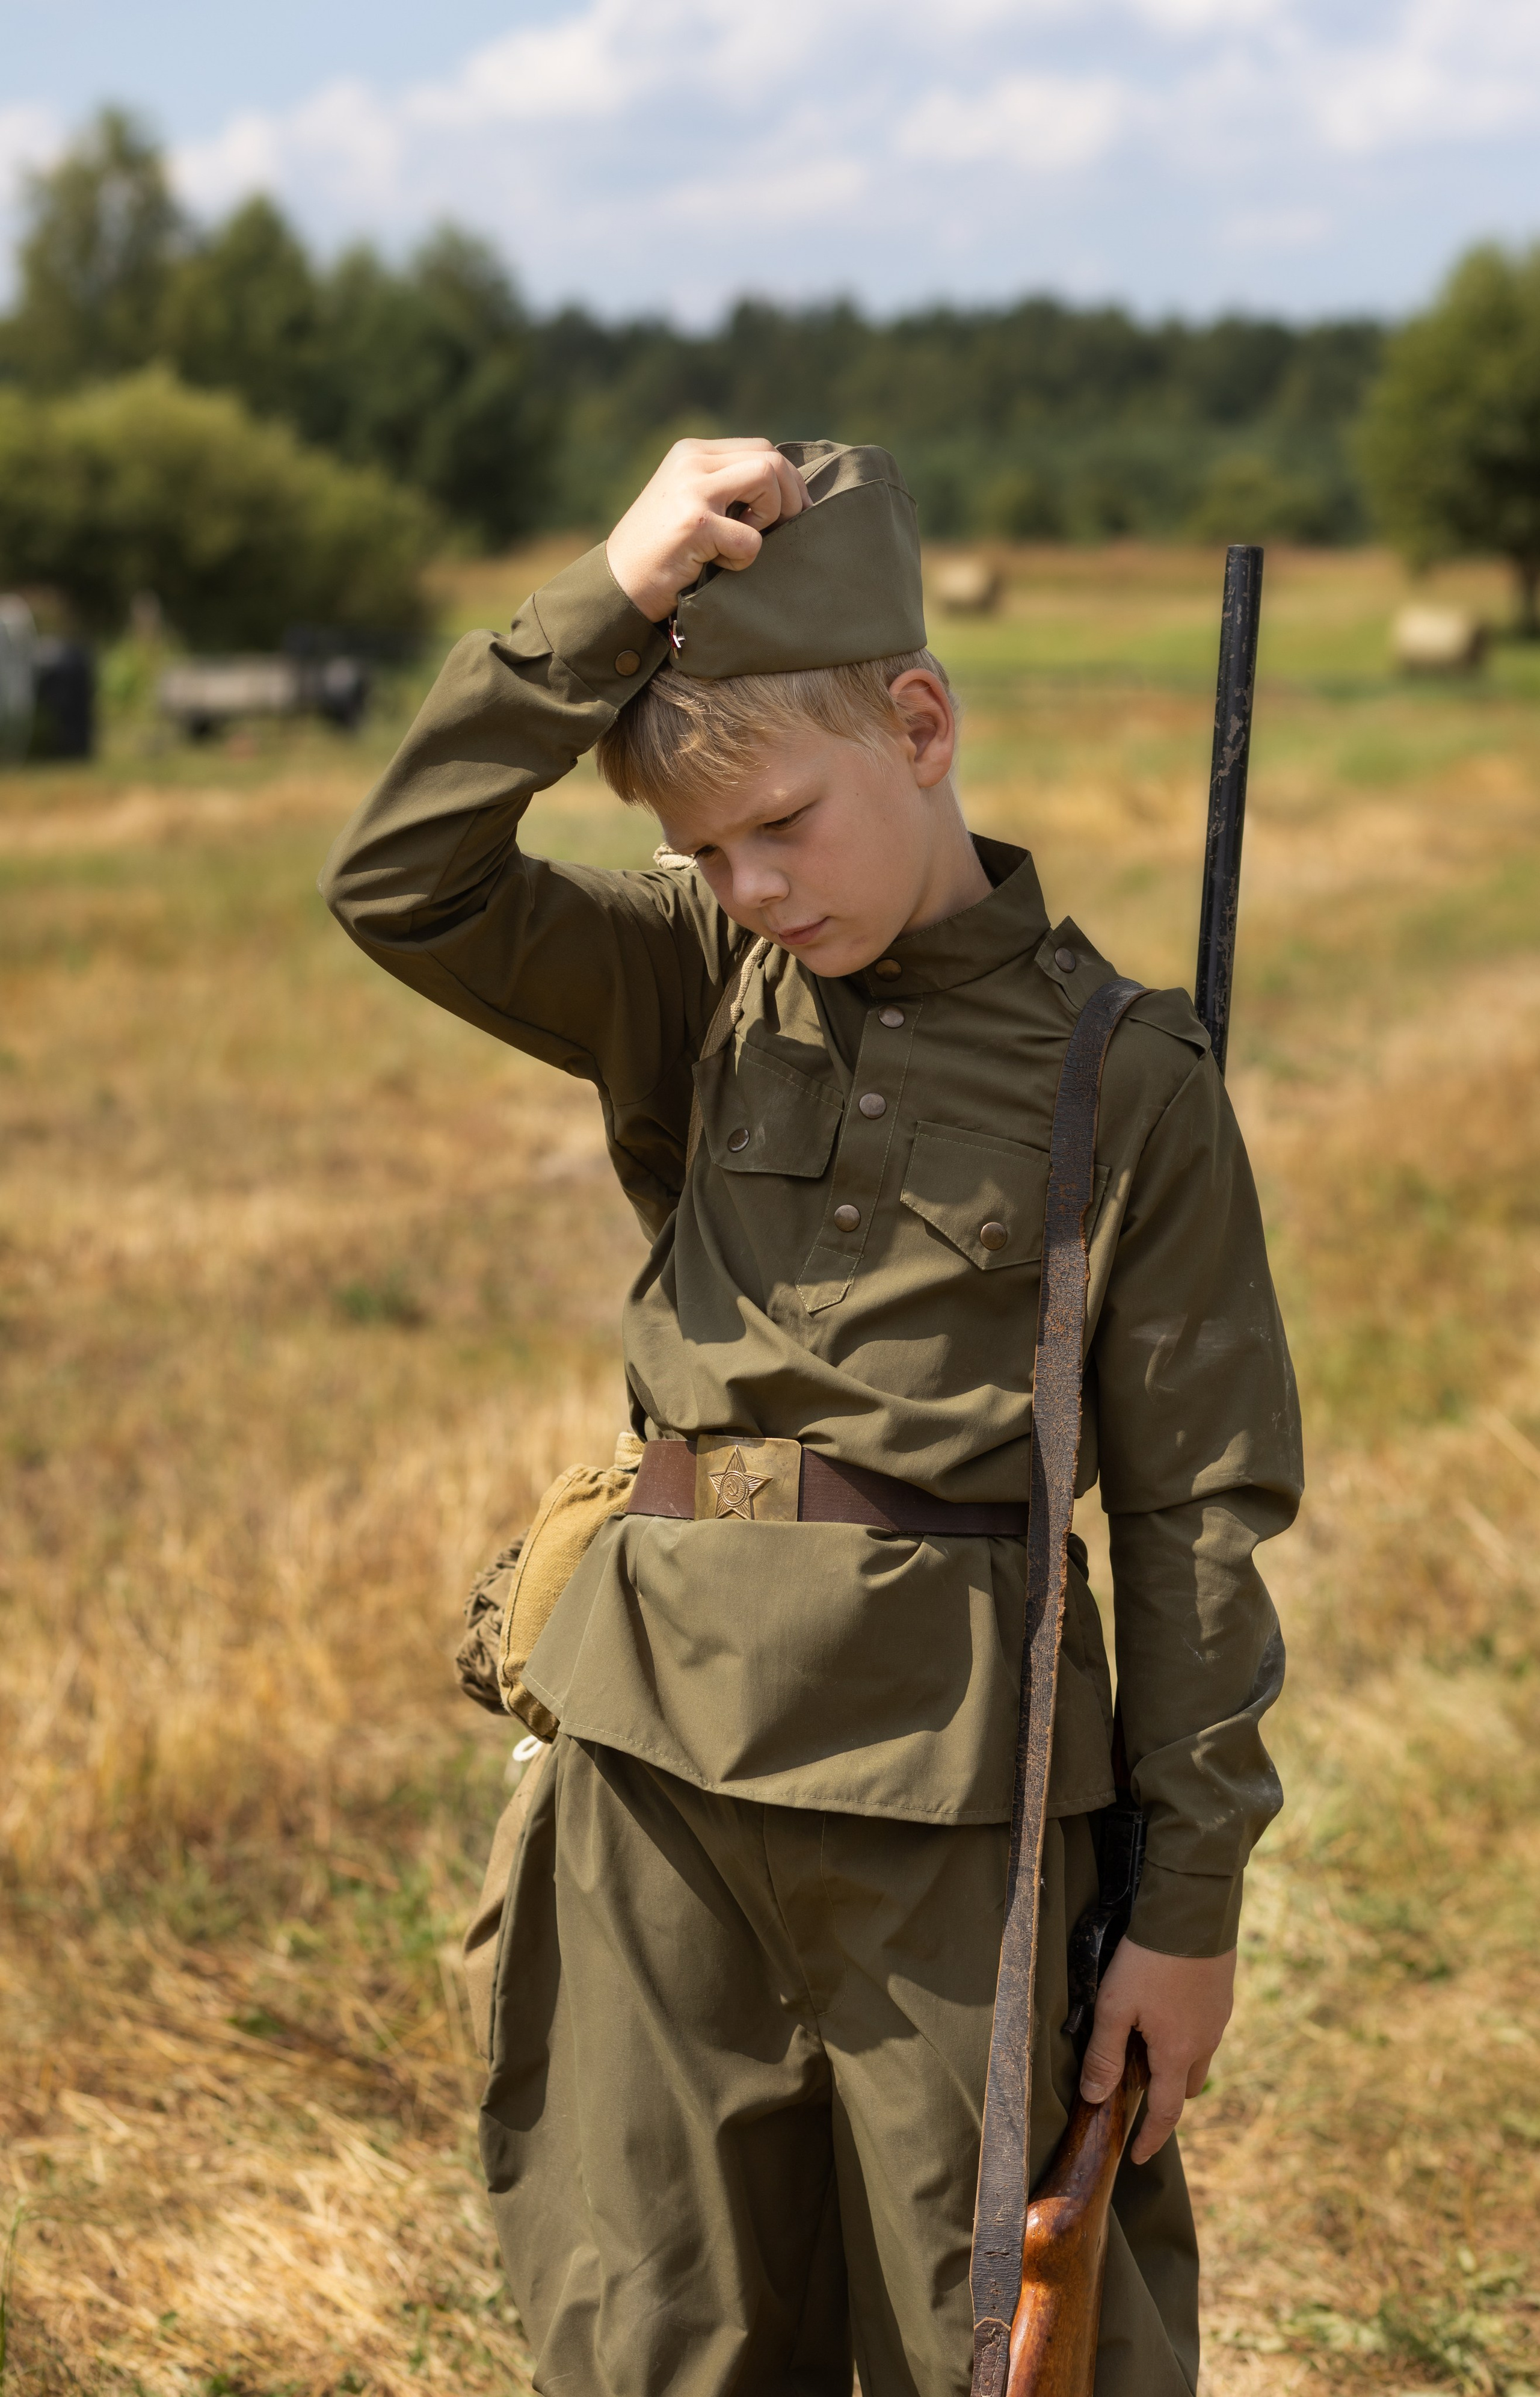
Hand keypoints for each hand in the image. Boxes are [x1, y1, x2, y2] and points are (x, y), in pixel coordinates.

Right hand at [605, 437, 808, 621]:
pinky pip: (751, 538)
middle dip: (790, 499)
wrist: (618, 586)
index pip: (762, 448)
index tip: (791, 514)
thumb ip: (726, 487)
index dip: (788, 482)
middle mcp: (692, 461)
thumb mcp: (691, 503)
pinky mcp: (695, 523)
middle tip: (782, 531)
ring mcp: (692, 489)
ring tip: (743, 543)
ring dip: (770, 519)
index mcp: (693, 453)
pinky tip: (718, 566)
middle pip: (771, 459)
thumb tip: (789, 492)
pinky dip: (745, 559)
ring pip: (767, 479)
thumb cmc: (661, 553)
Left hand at [1078, 1939, 1234, 2163]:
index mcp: (1177, 2054)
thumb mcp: (1114, 2006)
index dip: (1151, 2139)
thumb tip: (1094, 2098)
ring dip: (1176, 2061)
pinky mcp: (1223, 1996)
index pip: (1166, 2113)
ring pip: (1198, 2057)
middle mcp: (1205, 2043)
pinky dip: (1186, 2033)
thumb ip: (1104, 2054)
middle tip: (1137, 2085)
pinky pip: (1205, 2029)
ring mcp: (1219, 2019)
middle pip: (1185, 2087)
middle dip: (1164, 2096)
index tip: (1137, 2155)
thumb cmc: (1148, 1960)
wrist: (1193, 1912)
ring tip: (1147, 2041)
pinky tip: (1166, 2008)